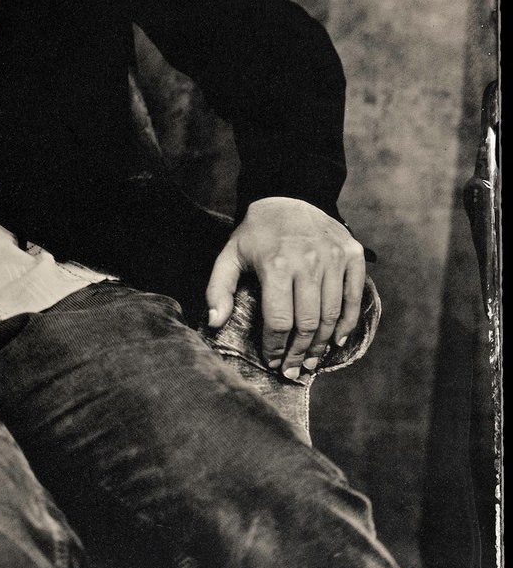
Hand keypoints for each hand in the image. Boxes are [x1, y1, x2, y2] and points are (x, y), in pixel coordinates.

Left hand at [205, 196, 365, 380]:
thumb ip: (218, 288)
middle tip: (292, 370)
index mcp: (275, 265)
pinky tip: (336, 341)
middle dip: (298, 353)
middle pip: (307, 323)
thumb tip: (213, 322)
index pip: (278, 321)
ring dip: (322, 345)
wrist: (290, 197)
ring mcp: (334, 259)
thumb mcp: (229, 255)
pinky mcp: (353, 257)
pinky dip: (348, 324)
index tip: (271, 361)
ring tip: (310, 362)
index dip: (275, 347)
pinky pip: (354, 299)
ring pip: (332, 316)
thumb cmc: (257, 233)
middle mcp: (308, 263)